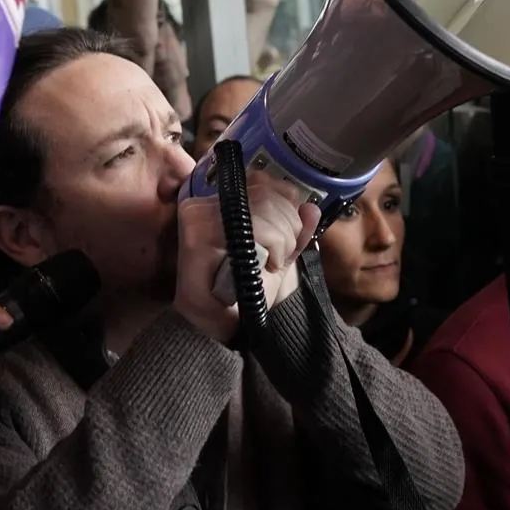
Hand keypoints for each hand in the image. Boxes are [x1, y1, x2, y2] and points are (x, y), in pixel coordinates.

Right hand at [174, 172, 320, 343]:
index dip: (286, 205)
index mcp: (220, 203)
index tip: (287, 236)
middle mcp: (204, 204)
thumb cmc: (248, 290)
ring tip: (272, 263)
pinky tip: (266, 266)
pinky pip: (255, 229)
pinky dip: (273, 248)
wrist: (225, 327)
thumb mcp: (279, 255)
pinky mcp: (198, 238)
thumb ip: (296, 230)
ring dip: (283, 241)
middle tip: (280, 256)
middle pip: (266, 193)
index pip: (262, 181)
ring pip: (264, 209)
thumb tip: (312, 207)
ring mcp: (198, 219)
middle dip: (288, 226)